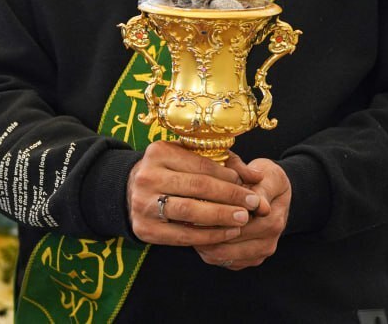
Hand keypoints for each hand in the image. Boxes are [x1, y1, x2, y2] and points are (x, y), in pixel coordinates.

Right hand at [126, 141, 264, 246]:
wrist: (130, 193)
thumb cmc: (169, 173)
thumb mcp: (188, 159)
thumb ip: (222, 164)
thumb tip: (257, 176)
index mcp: (159, 152)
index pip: (201, 165)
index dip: (228, 177)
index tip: (250, 186)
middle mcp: (147, 176)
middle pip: (197, 187)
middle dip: (230, 196)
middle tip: (253, 204)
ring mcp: (143, 203)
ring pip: (190, 212)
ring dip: (221, 217)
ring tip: (243, 219)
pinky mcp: (145, 229)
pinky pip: (183, 235)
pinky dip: (208, 235)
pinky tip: (227, 233)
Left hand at [194, 152, 290, 270]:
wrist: (276, 193)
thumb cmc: (267, 179)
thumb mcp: (267, 174)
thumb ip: (259, 186)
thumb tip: (257, 203)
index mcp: (273, 219)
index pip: (239, 223)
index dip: (215, 215)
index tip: (196, 205)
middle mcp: (269, 240)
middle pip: (228, 241)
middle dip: (205, 228)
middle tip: (183, 216)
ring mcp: (259, 253)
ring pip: (222, 255)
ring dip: (203, 242)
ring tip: (187, 226)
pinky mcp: (250, 261)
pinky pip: (223, 261)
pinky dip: (208, 251)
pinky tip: (197, 235)